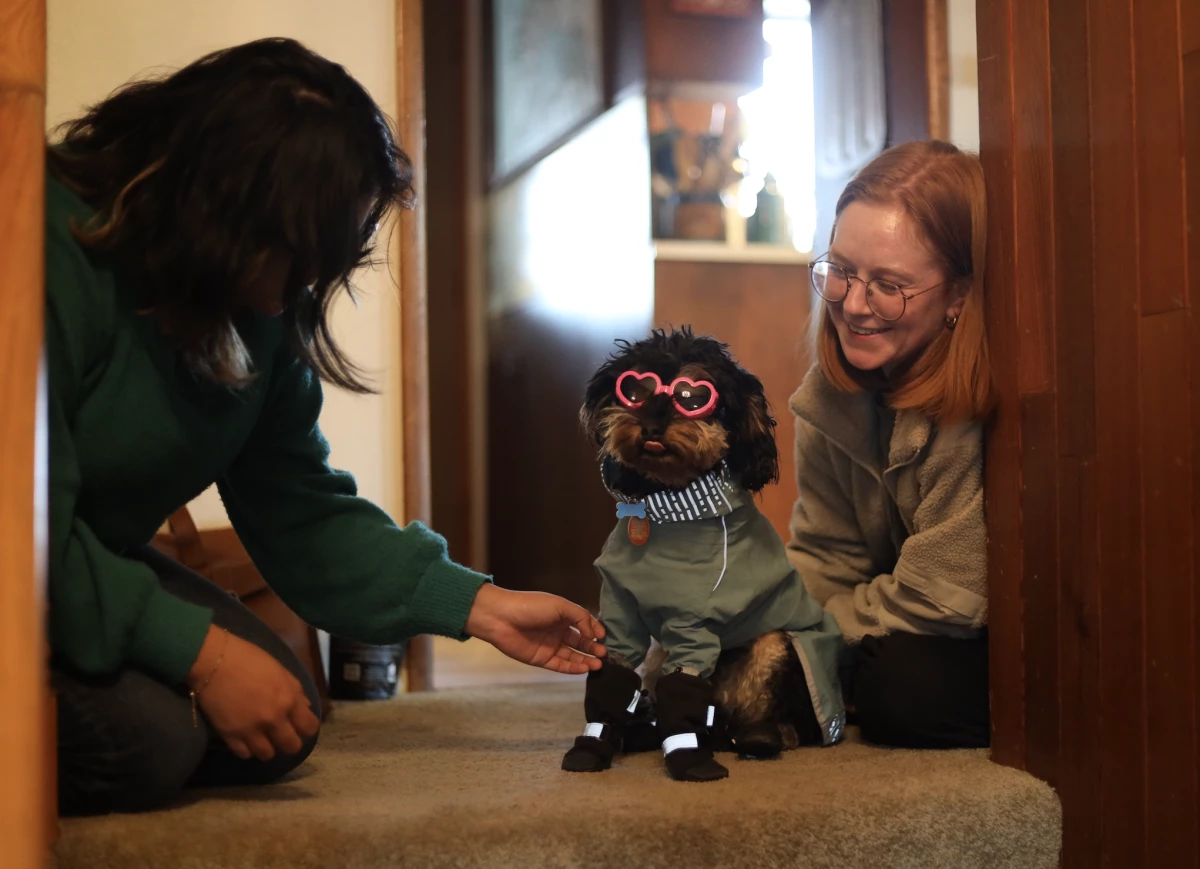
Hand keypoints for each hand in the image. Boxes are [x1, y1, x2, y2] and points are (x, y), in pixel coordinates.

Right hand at [187, 625, 319, 761]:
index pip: (309, 727)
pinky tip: (244, 738)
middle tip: (281, 735)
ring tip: (261, 738)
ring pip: (267, 755)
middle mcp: (274, 719)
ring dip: (267, 747)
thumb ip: (295, 691)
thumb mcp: (280, 670)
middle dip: (290, 742)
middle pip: (291, 747)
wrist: (213, 662)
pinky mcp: (230, 736)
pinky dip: (246, 748)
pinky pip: (244, 754)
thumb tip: (306, 707)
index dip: (307, 728)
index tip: (300, 726)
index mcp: (289, 700)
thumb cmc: (249, 659)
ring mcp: (252, 730)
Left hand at [464, 584, 606, 673]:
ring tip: (599, 663)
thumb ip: (580, 617)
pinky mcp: (541, 659)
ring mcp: (549, 646)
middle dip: (593, 648)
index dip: (595, 630)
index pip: (584, 624)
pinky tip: (584, 668)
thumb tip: (594, 634)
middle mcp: (557, 631)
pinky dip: (573, 668)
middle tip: (604, 653)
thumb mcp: (560, 606)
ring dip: (586, 660)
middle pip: (580, 642)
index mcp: (562, 615)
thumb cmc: (530, 607)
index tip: (604, 637)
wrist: (501, 618)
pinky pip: (560, 665)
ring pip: (572, 655)